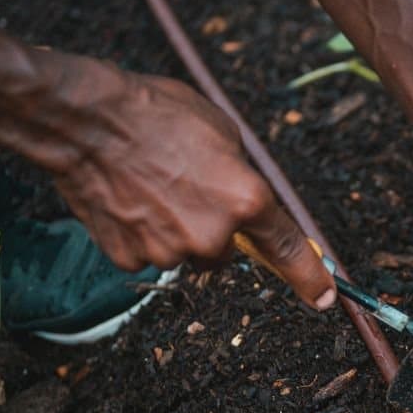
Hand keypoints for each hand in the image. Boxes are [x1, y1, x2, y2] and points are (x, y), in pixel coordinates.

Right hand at [27, 57, 336, 310]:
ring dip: (175, 230)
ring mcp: (169, 251)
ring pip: (185, 254)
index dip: (309, 277)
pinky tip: (128, 200)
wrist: (88, 122)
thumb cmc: (156, 114)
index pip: (286, 249)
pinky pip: (147, 253)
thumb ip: (242, 175)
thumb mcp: (222, 132)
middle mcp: (212, 235)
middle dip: (214, 229)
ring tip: (150, 186)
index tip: (324, 298)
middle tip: (187, 187)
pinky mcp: (130, 258)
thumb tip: (245, 199)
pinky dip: (141, 233)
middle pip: (226, 252)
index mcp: (245, 200)